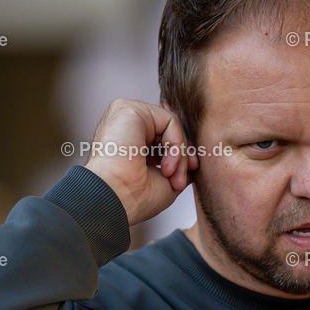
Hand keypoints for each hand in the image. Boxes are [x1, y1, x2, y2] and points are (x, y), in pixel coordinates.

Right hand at [83, 99, 197, 225]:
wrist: (115, 200)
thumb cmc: (134, 198)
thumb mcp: (165, 180)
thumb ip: (178, 163)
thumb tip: (194, 157)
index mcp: (129, 142)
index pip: (164, 137)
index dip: (181, 155)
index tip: (188, 176)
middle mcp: (125, 126)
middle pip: (169, 130)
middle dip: (183, 156)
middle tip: (180, 181)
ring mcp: (125, 115)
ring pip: (172, 126)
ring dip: (179, 154)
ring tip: (170, 176)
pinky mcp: (129, 109)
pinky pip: (170, 120)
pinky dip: (176, 144)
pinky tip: (165, 166)